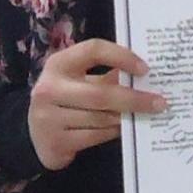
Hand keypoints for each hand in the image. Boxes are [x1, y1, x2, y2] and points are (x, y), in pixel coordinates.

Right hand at [27, 38, 165, 170]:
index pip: (93, 50)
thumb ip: (107, 76)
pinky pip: (95, 136)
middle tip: (160, 102)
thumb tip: (145, 75)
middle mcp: (49, 88)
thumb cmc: (65, 99)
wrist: (32, 135)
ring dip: (125, 117)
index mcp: (58, 64)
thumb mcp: (79, 81)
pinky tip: (122, 128)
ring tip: (143, 115)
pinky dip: (113, 132)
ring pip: (100, 118)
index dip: (122, 56)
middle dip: (134, 99)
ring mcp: (48, 117)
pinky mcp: (55, 142)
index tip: (145, 69)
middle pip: (101, 93)